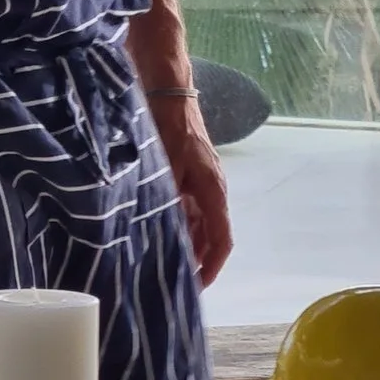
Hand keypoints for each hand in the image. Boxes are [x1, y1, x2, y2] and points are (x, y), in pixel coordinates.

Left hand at [152, 98, 232, 285]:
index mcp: (213, 190)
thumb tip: (167, 236)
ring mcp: (199, 182)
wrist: (167, 91)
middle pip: (210, 235)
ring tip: (165, 263)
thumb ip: (169, 202)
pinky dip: (178, 224)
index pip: (221, 239)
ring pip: (197, 223)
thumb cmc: (169, 127)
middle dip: (197, 261)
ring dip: (187, 243)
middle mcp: (211, 190)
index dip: (212, 266)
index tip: (198, 287)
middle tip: (175, 282)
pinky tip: (158, 232)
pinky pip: (187, 208)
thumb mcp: (166, 168)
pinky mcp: (187, 174)